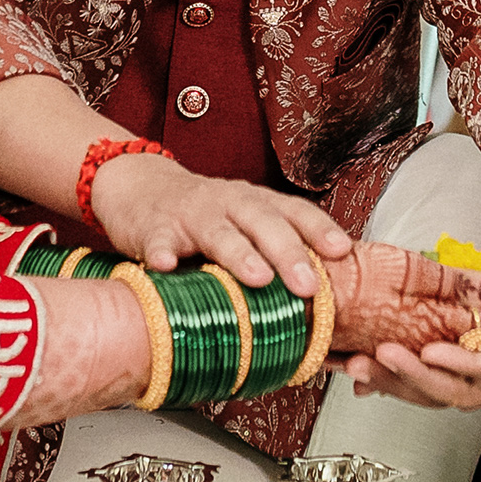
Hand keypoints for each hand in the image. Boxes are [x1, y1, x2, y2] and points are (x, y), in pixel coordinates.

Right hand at [87, 153, 353, 296]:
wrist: (138, 185)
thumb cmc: (203, 214)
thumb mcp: (244, 222)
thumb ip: (275, 250)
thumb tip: (324, 297)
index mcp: (256, 203)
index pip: (295, 211)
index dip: (319, 229)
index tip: (342, 251)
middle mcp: (229, 203)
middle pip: (263, 222)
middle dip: (288, 252)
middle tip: (308, 285)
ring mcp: (190, 214)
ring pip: (218, 231)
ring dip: (239, 254)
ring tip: (258, 278)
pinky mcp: (152, 227)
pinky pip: (158, 240)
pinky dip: (162, 252)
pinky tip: (165, 267)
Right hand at [356, 270, 480, 405]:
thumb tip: (445, 265)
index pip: (443, 372)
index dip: (398, 372)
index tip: (352, 364)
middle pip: (443, 389)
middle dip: (395, 383)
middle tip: (349, 371)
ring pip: (462, 385)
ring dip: (417, 378)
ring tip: (376, 362)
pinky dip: (459, 362)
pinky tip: (425, 349)